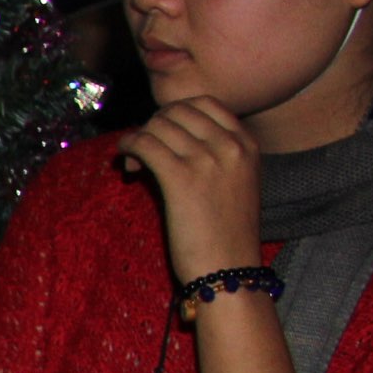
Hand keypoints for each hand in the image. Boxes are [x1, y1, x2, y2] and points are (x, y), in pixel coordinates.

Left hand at [114, 96, 264, 286]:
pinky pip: (145, 144)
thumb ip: (209, 153)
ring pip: (158, 126)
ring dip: (139, 139)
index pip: (204, 104)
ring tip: (135, 166)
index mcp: (247, 144)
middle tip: (144, 152)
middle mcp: (231, 145)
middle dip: (154, 125)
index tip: (163, 135)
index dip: (174, 114)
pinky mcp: (182, 178)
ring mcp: (208, 159)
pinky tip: (125, 161)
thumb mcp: (232, 181)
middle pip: (177, 111)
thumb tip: (161, 136)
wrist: (229, 269)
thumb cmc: (225, 232)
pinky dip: (129, 146)